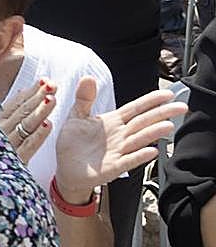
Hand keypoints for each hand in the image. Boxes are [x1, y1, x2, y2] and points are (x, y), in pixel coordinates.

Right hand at [0, 79, 55, 163]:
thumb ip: (6, 112)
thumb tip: (21, 91)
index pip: (14, 104)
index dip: (29, 92)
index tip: (42, 81)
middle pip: (22, 111)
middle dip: (38, 96)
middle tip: (52, 84)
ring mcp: (6, 146)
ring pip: (26, 125)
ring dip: (40, 111)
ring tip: (52, 98)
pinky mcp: (14, 162)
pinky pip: (28, 146)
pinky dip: (38, 135)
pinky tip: (48, 124)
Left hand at [54, 77, 187, 203]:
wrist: (66, 168)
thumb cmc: (73, 142)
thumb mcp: (76, 116)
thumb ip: (84, 98)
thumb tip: (88, 77)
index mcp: (113, 122)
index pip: (135, 109)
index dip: (150, 101)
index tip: (167, 94)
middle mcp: (120, 135)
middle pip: (143, 122)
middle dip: (161, 114)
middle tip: (180, 107)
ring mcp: (118, 151)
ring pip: (139, 140)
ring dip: (153, 133)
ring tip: (168, 126)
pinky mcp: (113, 167)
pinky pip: (128, 161)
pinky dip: (139, 156)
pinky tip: (151, 151)